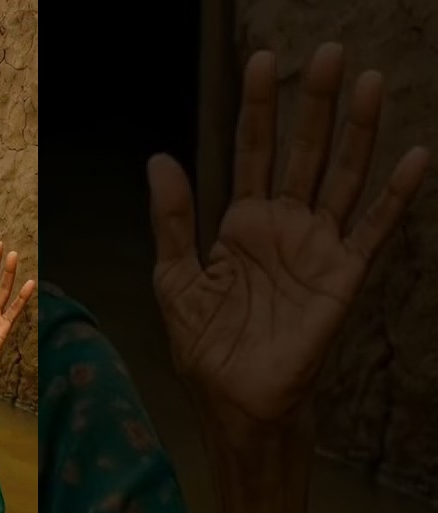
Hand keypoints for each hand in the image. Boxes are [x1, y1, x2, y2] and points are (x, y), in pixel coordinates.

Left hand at [149, 43, 429, 431]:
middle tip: (330, 52)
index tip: (263, 61)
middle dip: (314, 103)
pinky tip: (413, 156)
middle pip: (303, 152)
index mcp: (241, 224)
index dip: (258, 110)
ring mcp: (317, 247)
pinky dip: (394, 194)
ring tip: (370, 82)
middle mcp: (284, 226)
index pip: (253, 153)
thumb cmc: (206, 345)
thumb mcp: (175, 279)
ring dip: (357, 132)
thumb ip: (173, 221)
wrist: (235, 400)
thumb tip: (160, 159)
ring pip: (341, 177)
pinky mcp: (342, 276)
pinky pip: (373, 229)